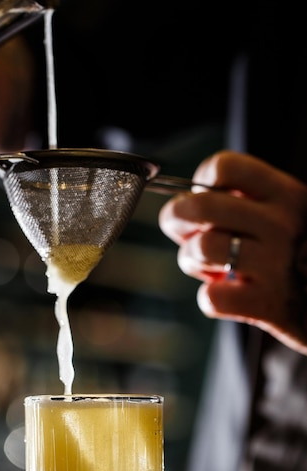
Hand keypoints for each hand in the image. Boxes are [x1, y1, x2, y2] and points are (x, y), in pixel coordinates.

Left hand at [158, 150, 306, 353]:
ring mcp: (277, 265)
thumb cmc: (295, 256)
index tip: (201, 196)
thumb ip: (243, 202)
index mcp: (287, 194)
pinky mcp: (270, 305)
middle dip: (176, 219)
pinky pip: (212, 297)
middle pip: (200, 206)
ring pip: (200, 248)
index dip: (200, 181)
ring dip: (191, 260)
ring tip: (207, 267)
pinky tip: (226, 295)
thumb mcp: (284, 215)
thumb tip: (185, 203)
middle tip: (182, 232)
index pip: (225, 166)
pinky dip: (210, 298)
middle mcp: (283, 225)